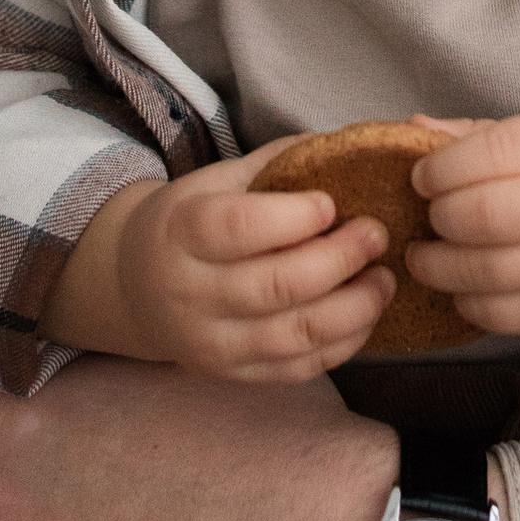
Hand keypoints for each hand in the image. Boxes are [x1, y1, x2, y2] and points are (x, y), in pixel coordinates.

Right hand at [42, 147, 394, 379]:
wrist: (136, 286)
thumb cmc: (187, 223)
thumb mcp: (214, 181)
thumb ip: (274, 163)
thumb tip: (344, 145)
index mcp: (182, 232)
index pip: (241, 227)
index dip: (295, 216)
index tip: (331, 204)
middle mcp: (191, 293)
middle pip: (278, 284)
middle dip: (341, 259)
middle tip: (376, 235)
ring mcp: (212, 343)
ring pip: (296, 334)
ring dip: (354, 308)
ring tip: (383, 279)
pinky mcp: (234, 375)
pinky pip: (299, 368)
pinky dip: (343, 344)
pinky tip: (364, 315)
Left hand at [408, 113, 519, 382]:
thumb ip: (483, 134)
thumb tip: (412, 129)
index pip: (498, 150)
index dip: (445, 165)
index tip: (423, 176)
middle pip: (487, 214)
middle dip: (440, 215)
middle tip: (429, 214)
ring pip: (487, 272)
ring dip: (438, 266)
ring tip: (423, 255)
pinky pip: (500, 316)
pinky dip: (466, 304)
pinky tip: (460, 286)